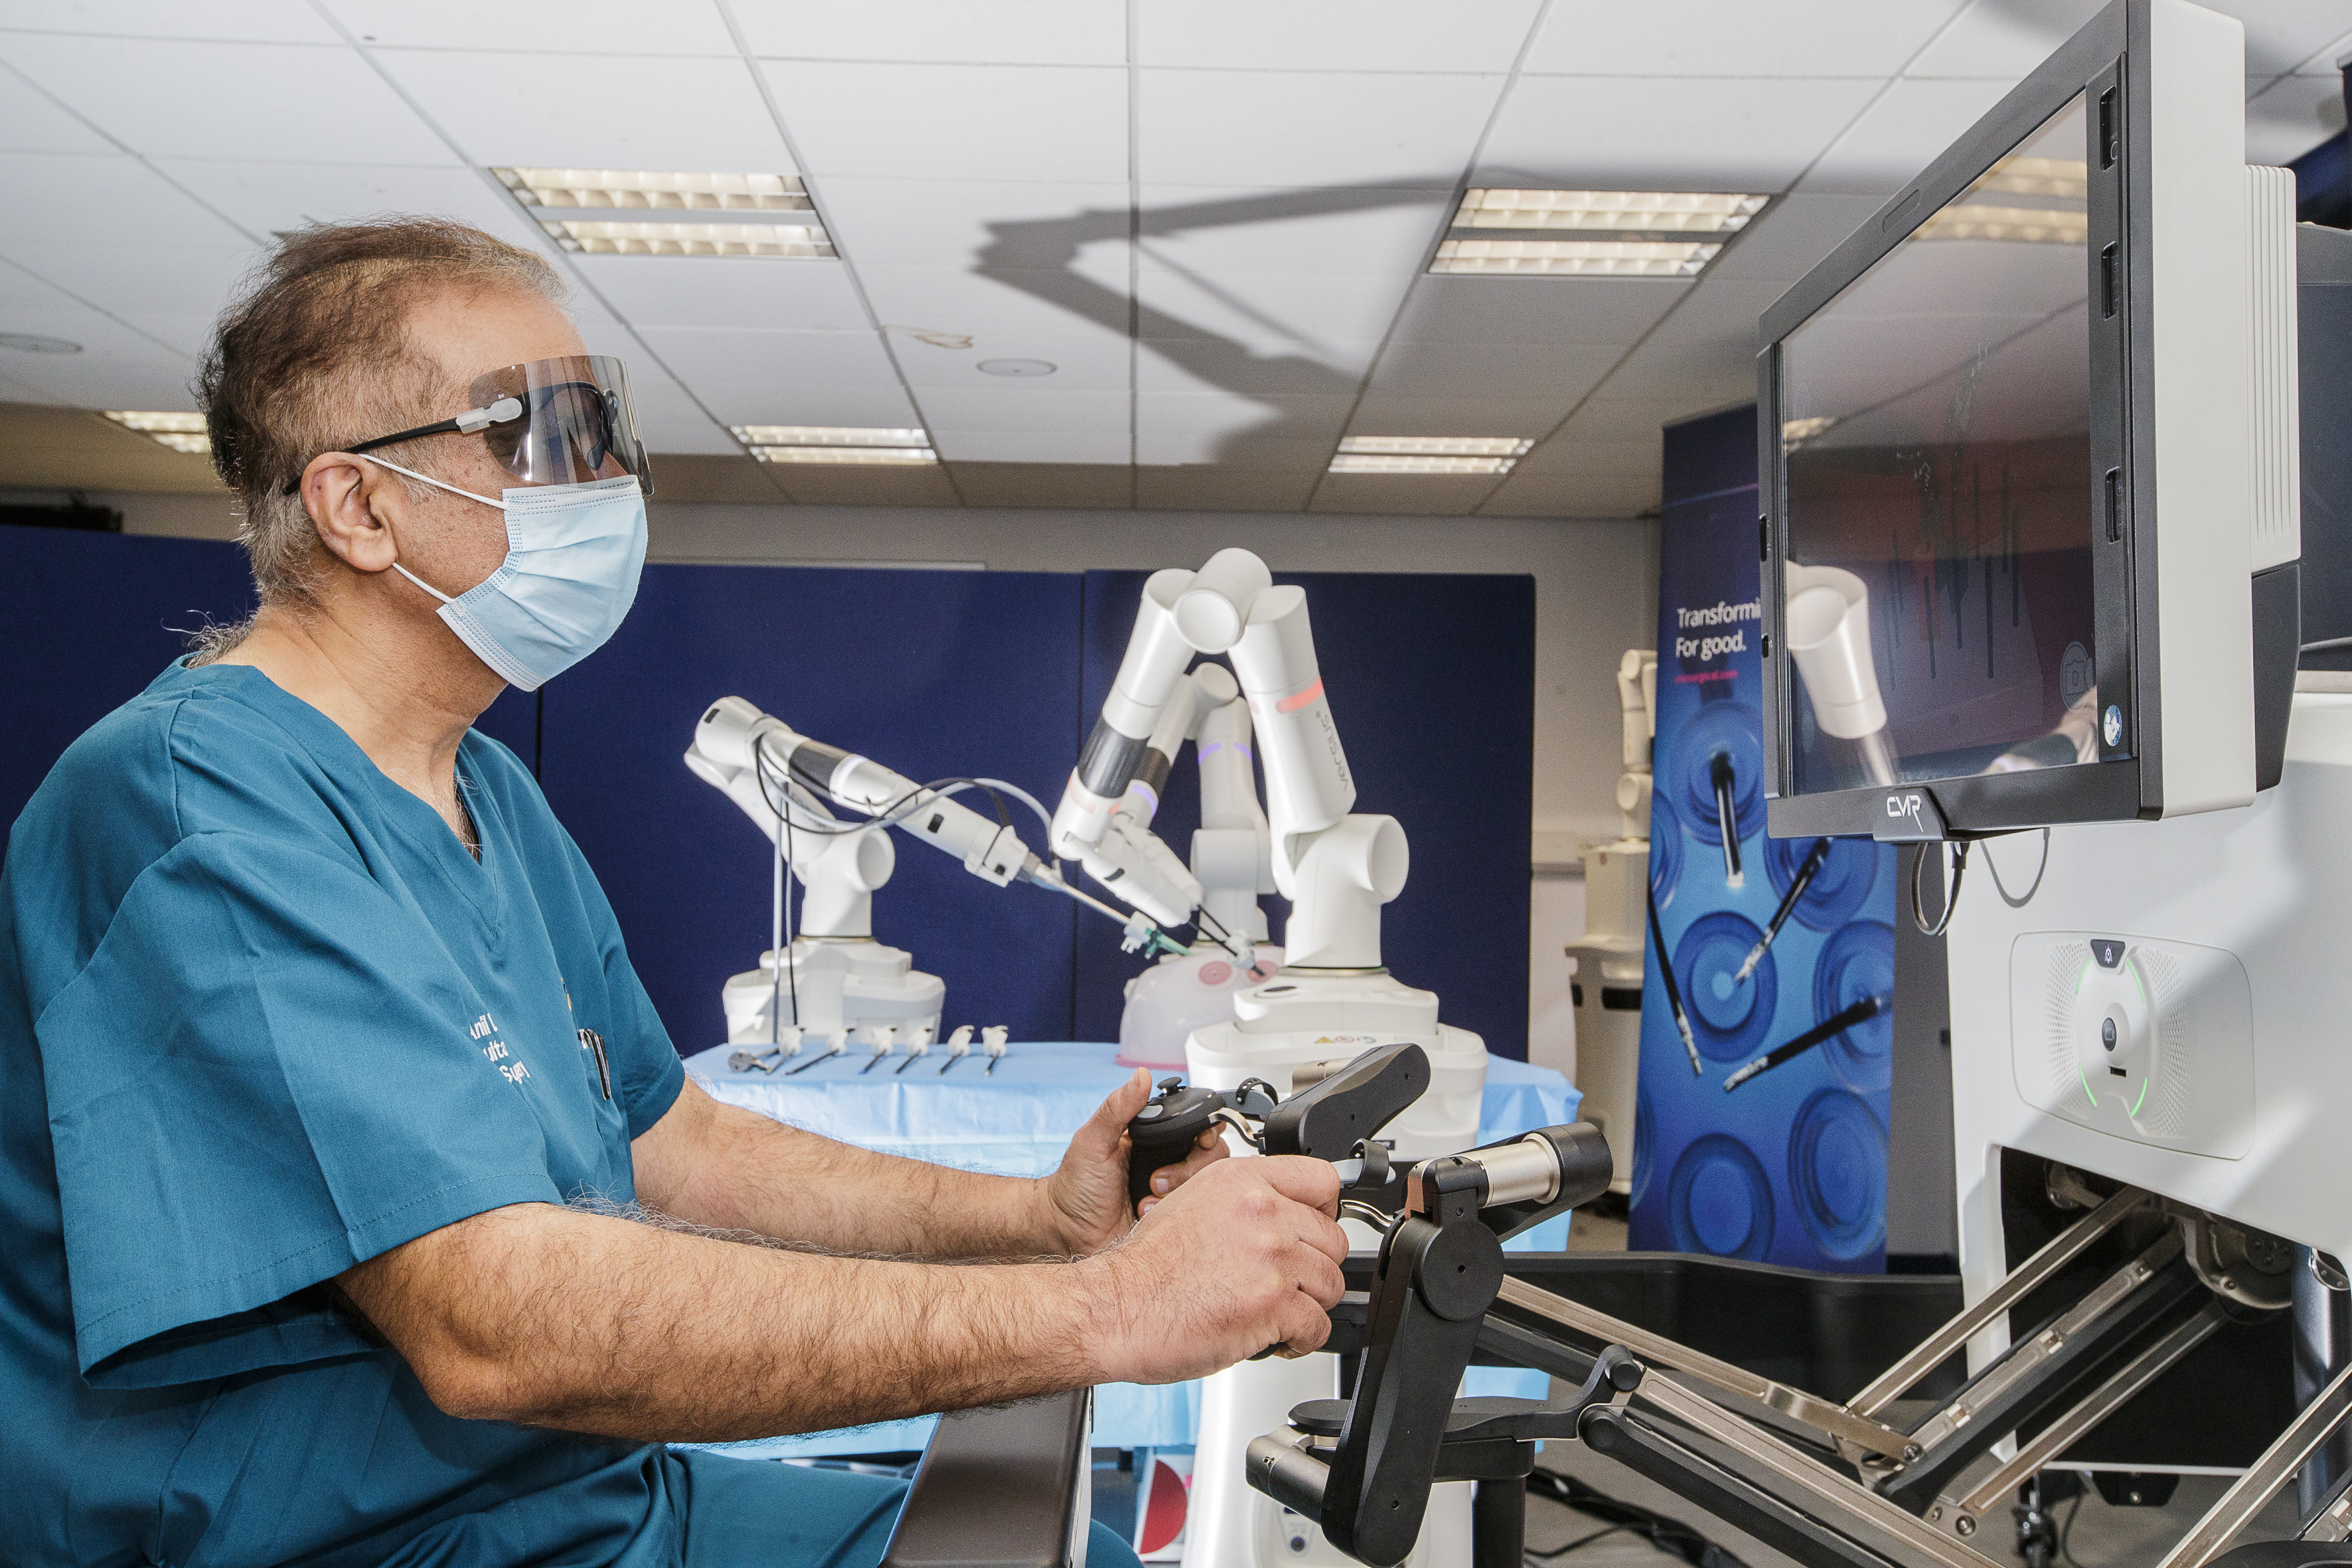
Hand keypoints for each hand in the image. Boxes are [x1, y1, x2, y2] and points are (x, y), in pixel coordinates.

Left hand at [1041, 1068, 1228, 1253]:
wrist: (1067, 1232)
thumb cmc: (1075, 1185)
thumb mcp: (1092, 1140)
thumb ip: (1117, 1108)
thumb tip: (1140, 1076)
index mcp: (1152, 1138)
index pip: (1195, 1125)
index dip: (1205, 1130)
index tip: (1199, 1139)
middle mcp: (1167, 1161)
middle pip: (1210, 1155)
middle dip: (1189, 1167)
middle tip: (1156, 1179)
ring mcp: (1173, 1191)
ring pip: (1206, 1184)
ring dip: (1180, 1191)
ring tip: (1148, 1198)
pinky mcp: (1172, 1216)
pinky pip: (1195, 1212)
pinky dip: (1174, 1212)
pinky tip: (1148, 1214)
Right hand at [1078, 1156, 1346, 1384]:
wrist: (1116, 1308)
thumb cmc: (1145, 1268)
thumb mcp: (1190, 1203)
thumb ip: (1240, 1201)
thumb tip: (1275, 1213)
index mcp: (1242, 1181)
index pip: (1322, 1180)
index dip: (1324, 1212)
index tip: (1313, 1231)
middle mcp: (1261, 1210)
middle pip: (1333, 1238)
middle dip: (1315, 1267)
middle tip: (1290, 1283)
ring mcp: (1270, 1256)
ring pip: (1332, 1283)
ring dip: (1310, 1305)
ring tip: (1281, 1313)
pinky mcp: (1272, 1303)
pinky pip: (1318, 1326)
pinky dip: (1302, 1340)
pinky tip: (1279, 1338)